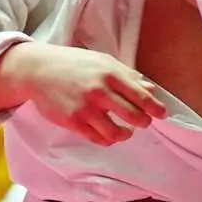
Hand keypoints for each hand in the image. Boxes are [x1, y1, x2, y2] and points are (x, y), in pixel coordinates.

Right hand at [4, 43, 166, 145]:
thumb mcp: (103, 61)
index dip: (155, 108)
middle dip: (143, 122)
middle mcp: (99, 91)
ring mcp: (85, 108)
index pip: (141, 96)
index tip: (162, 114)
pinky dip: (108, 139)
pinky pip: (97, 138)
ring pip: (116, 132)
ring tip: (126, 131)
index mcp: (110, 74)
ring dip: (126, 134)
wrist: (38, 70)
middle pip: (133, 116)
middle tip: (144, 122)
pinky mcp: (72, 122)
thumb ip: (128, 75)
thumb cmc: (74, 64)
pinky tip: (109, 134)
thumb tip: (150, 89)